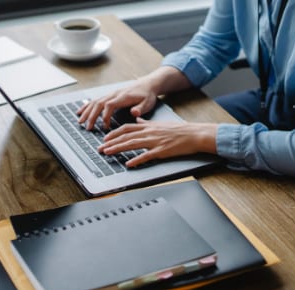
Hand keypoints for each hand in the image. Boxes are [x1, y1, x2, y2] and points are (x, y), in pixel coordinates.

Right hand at [76, 80, 157, 129]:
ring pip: (95, 102)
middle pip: (99, 104)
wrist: (147, 84)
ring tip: (80, 121)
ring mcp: (111, 94)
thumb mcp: (148, 102)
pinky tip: (81, 112)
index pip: (109, 105)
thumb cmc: (147, 95)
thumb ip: (141, 109)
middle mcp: (114, 94)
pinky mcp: (109, 96)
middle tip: (88, 127)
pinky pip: (95, 100)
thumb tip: (134, 113)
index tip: (104, 126)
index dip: (105, 115)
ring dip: (87, 112)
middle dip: (92, 116)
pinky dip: (87, 106)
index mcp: (123, 97)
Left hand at [98, 118, 217, 167]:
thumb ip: (147, 122)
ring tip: (108, 153)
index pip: (127, 128)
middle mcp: (149, 132)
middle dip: (111, 142)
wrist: (195, 134)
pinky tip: (129, 164)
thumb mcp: (160, 123)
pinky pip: (147, 156)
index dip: (114, 133)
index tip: (105, 138)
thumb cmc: (180, 130)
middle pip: (126, 136)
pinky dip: (137, 160)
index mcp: (149, 126)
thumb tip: (138, 119)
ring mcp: (155, 141)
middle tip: (100, 148)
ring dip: (118, 149)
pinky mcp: (162, 150)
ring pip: (132, 144)